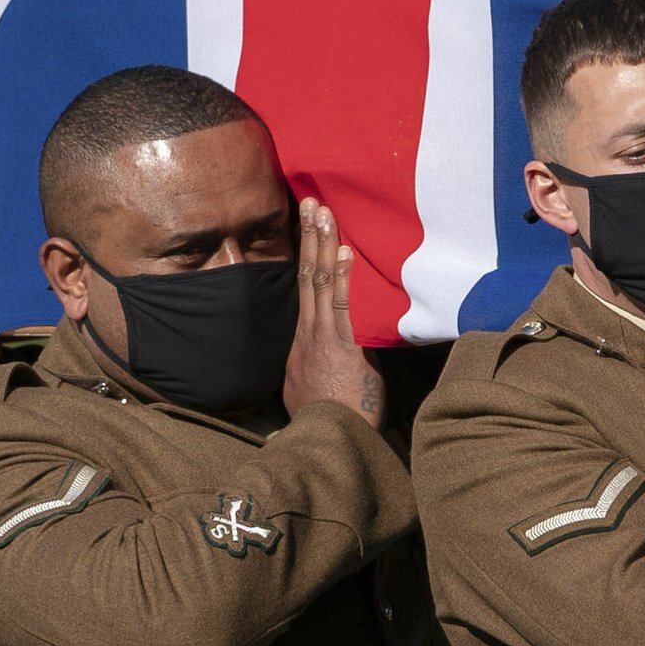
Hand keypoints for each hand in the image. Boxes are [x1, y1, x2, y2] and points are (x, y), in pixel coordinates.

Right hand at [284, 200, 385, 428]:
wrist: (326, 443)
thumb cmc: (329, 422)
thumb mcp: (317, 389)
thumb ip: (325, 364)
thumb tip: (337, 351)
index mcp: (301, 342)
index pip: (303, 290)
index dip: (306, 256)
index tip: (309, 229)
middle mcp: (306, 333)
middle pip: (305, 275)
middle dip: (309, 237)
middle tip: (310, 202)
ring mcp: (322, 338)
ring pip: (318, 282)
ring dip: (322, 244)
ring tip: (323, 211)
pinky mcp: (340, 348)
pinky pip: (340, 306)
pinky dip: (342, 277)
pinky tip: (344, 251)